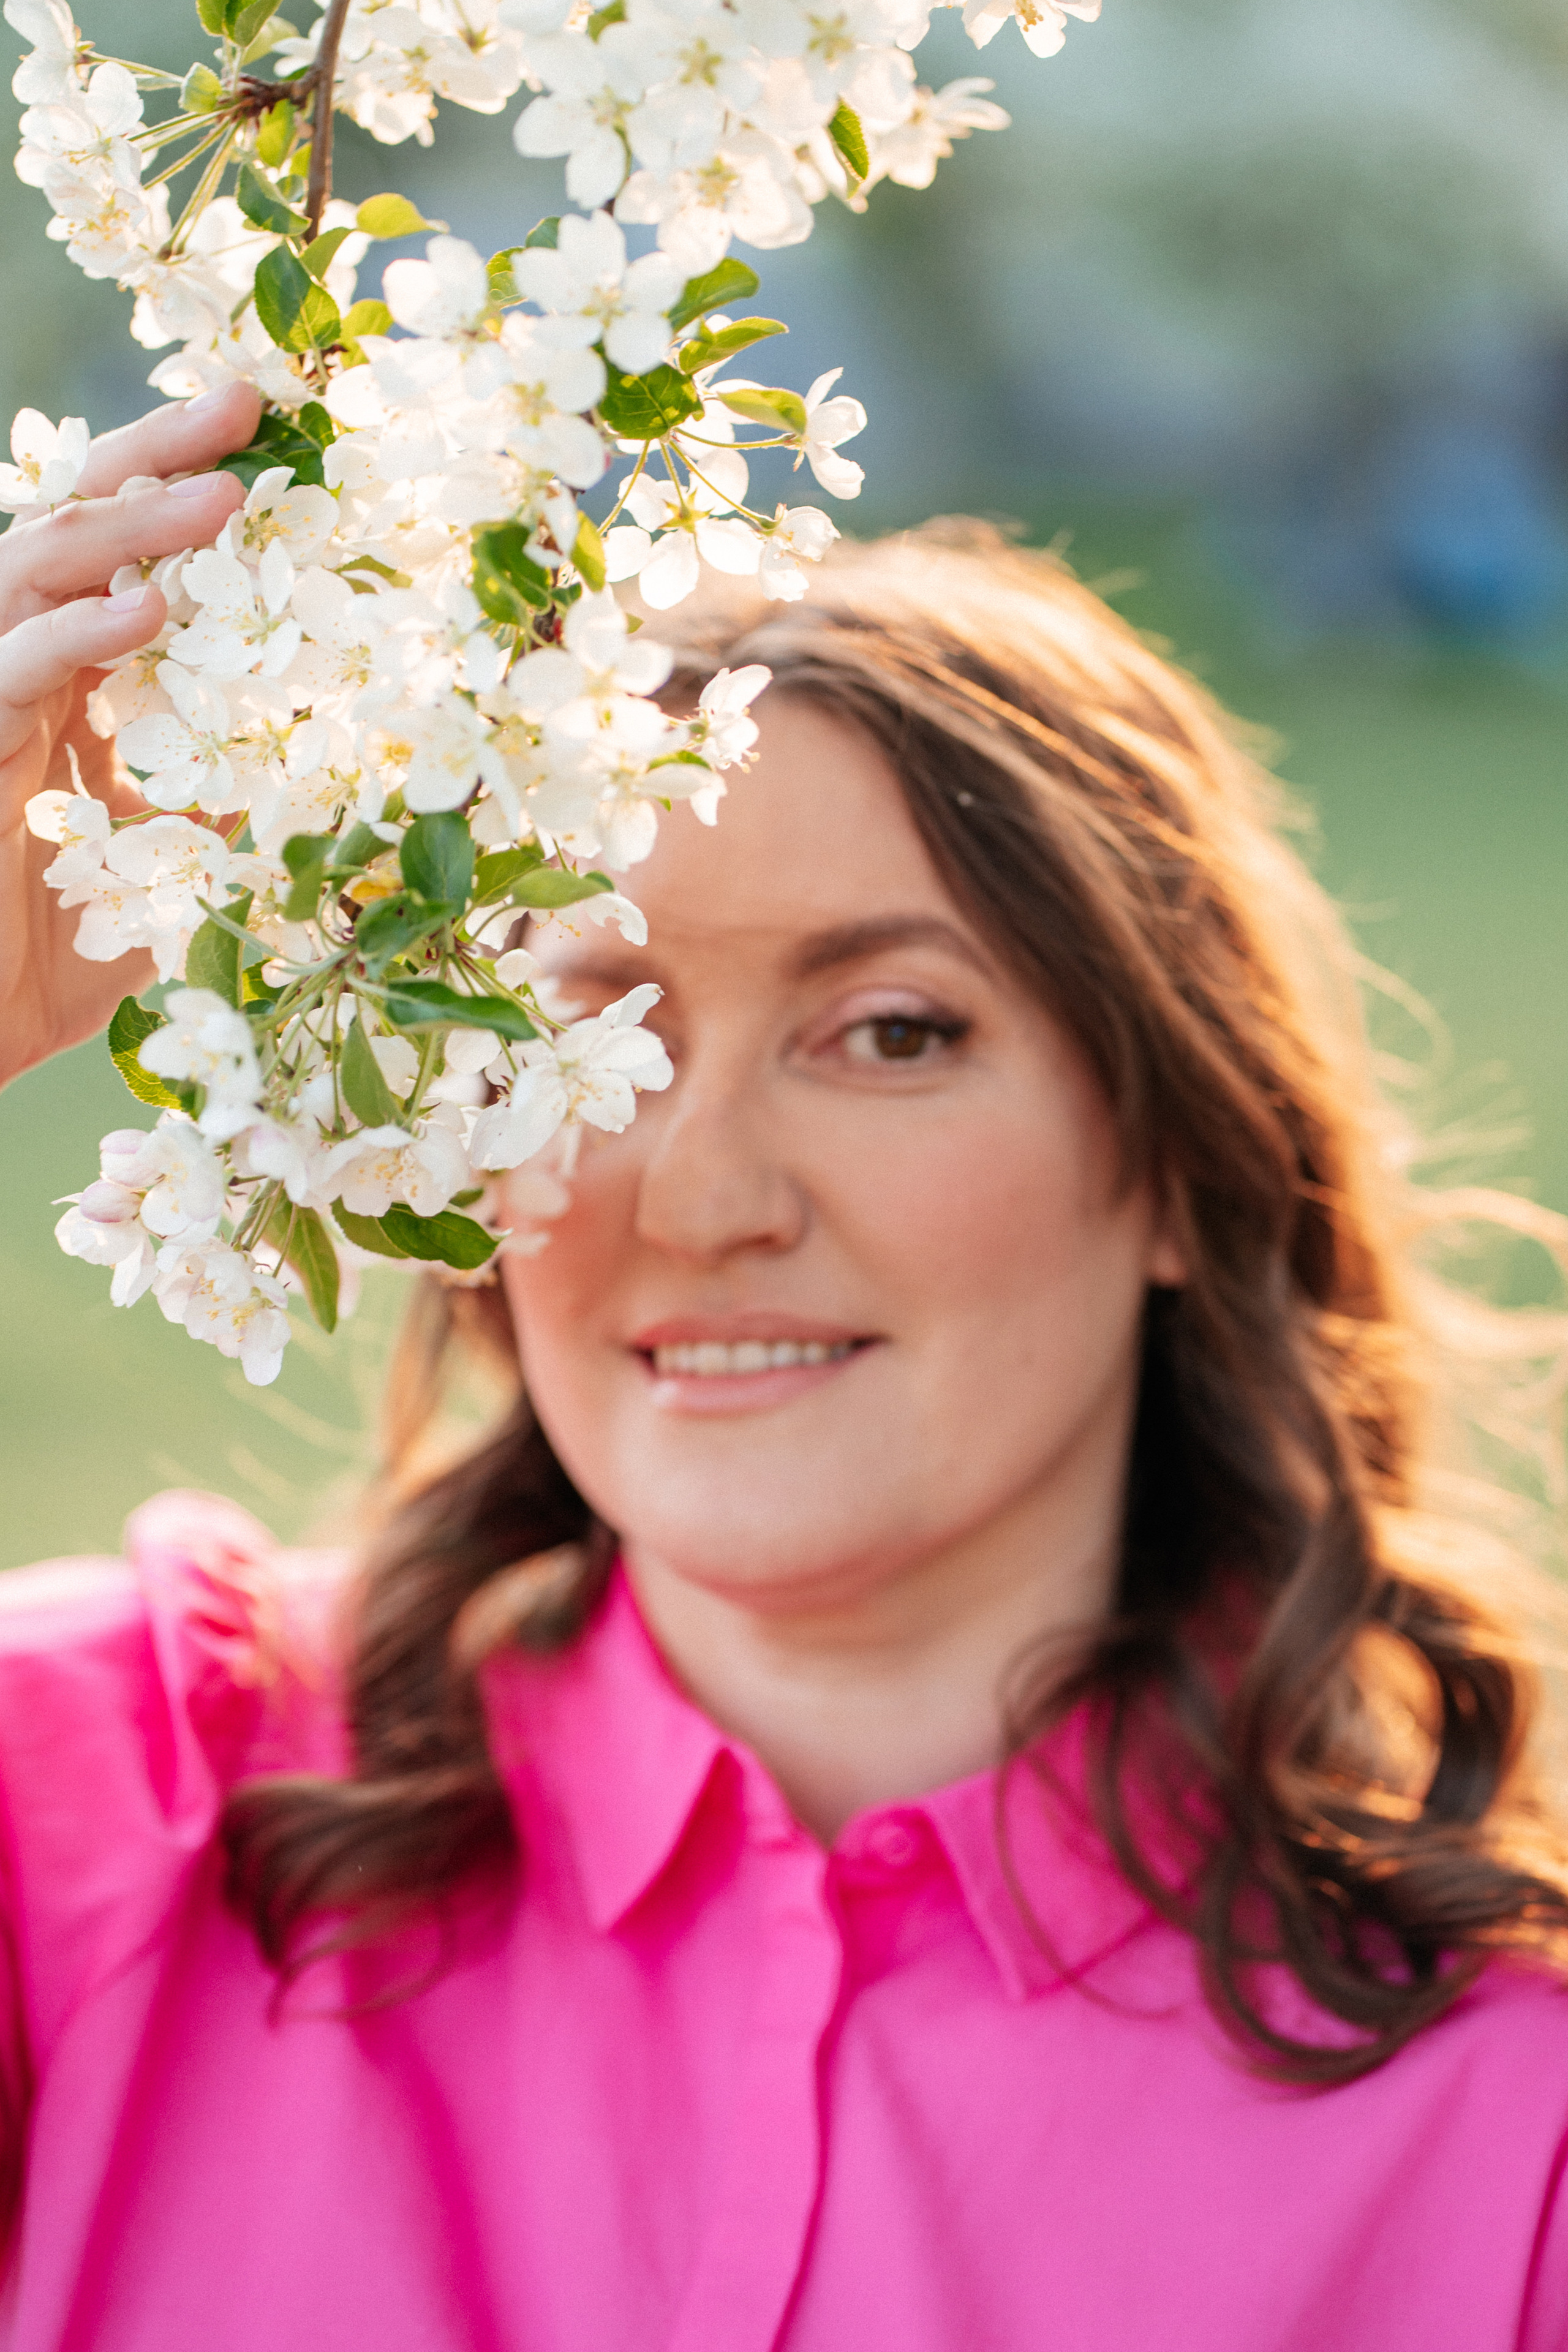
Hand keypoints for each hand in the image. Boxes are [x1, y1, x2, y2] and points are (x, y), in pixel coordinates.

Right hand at [0, 381, 260, 1089]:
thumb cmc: (46, 967)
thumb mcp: (175, 878)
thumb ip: (230, 811)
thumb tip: (334, 772)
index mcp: (68, 687)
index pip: (126, 562)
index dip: (187, 502)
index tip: (276, 449)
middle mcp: (15, 672)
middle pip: (77, 528)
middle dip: (155, 463)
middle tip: (244, 407)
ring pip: (35, 570)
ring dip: (128, 526)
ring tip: (223, 493)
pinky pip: (6, 669)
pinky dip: (74, 633)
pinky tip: (142, 608)